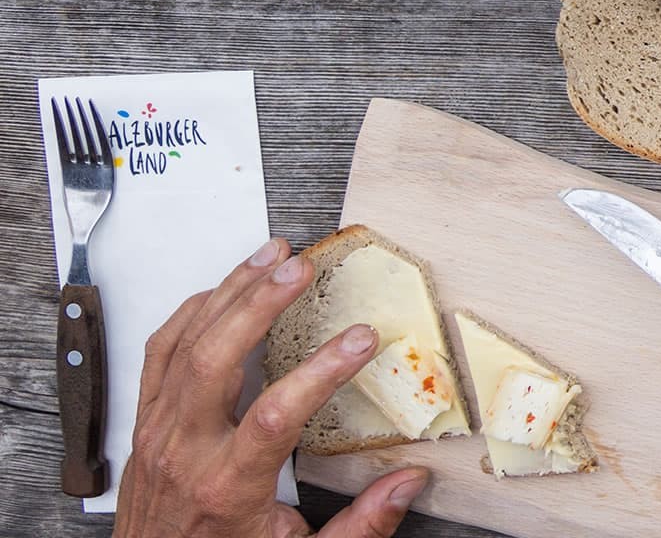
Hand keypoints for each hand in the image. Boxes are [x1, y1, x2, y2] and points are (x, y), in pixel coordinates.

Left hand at [114, 238, 426, 537]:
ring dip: (230, 293)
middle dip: (260, 305)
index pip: (275, 415)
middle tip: (301, 269)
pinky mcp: (146, 422)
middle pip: (214, 360)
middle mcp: (185, 452)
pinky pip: (159, 353)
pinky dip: (190, 313)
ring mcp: (159, 433)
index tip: (361, 340)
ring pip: (185, 345)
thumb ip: (360, 526)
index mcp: (227, 487)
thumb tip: (408, 484)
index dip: (321, 371)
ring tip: (271, 256)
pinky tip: (221, 290)